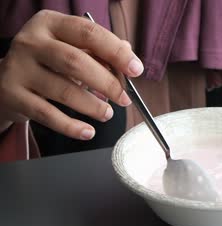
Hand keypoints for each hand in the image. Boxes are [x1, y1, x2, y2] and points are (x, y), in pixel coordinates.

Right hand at [0, 10, 143, 138]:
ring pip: (63, 90)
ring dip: (93, 106)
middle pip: (76, 62)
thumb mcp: (71, 48)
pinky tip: (88, 131)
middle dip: (107, 83)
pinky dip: (71, 126)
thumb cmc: (48, 62)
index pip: (89, 33)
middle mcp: (31, 42)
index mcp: (50, 24)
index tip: (136, 70)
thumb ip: (100, 52)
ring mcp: (19, 68)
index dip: (116, 52)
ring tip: (107, 114)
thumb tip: (129, 59)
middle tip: (124, 98)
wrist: (4, 79)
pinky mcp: (12, 95)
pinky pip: (47, 115)